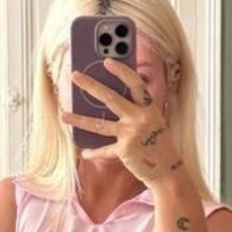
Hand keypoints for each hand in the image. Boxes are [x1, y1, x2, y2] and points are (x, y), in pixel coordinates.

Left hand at [63, 59, 184, 181]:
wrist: (168, 170)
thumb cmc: (157, 143)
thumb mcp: (152, 121)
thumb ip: (135, 110)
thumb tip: (105, 101)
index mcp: (149, 108)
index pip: (135, 83)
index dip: (121, 71)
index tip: (107, 60)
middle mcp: (141, 118)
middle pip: (111, 98)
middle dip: (91, 85)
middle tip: (75, 76)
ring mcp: (132, 134)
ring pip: (100, 124)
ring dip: (79, 119)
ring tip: (63, 115)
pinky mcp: (125, 151)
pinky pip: (104, 150)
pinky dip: (94, 153)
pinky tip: (85, 152)